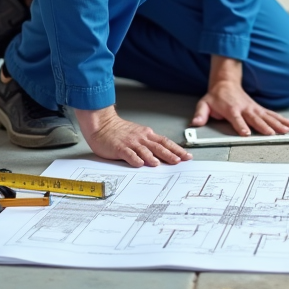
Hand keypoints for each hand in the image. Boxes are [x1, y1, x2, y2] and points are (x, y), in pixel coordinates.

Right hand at [76, 106, 191, 167]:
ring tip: (159, 164)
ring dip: (153, 157)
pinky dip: (134, 159)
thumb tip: (162, 157)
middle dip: (170, 154)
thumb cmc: (119, 131)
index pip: (165, 142)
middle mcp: (141, 138)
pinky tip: (139, 164)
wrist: (102, 124)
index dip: (177, 149)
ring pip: (144, 150)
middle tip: (179, 161)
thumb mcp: (138, 135)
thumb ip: (148, 144)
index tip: (187, 156)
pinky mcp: (119, 148)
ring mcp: (130, 142)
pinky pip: (128, 154)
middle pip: (158, 146)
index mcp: (146, 135)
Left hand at [191, 56, 288, 135]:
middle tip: (273, 134)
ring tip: (287, 130)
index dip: (241, 126)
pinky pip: (272, 114)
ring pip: (267, 116)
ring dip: (278, 123)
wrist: (226, 83)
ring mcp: (253, 108)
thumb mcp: (204, 103)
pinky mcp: (259, 108)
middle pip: (256, 119)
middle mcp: (245, 108)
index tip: (246, 133)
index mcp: (231, 109)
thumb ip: (200, 114)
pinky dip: (282, 119)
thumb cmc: (216, 96)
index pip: (237, 119)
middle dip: (264, 126)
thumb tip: (195, 123)